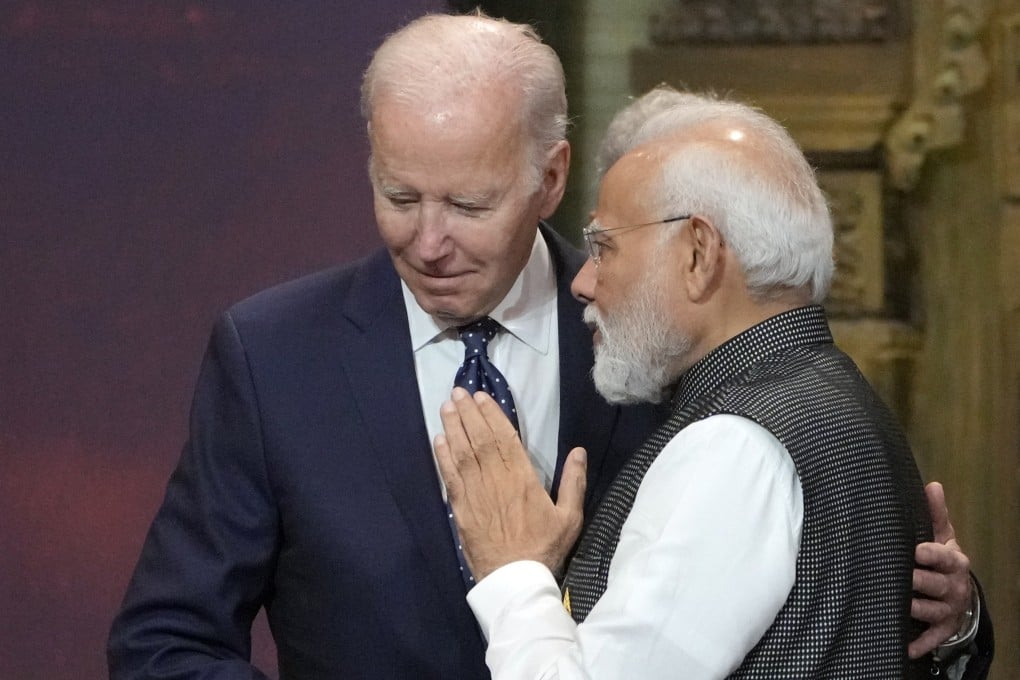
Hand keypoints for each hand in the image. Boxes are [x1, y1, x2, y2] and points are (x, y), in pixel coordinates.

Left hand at [434, 388, 586, 580]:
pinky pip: (450, 476)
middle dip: (468, 413)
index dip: (492, 415)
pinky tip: (439, 440)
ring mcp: (476, 493)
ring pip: (462, 453)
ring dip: (453, 427)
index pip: (505, 438)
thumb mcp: (570, 517)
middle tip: (458, 392)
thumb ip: (574, 482)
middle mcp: (496, 479)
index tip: (481, 397)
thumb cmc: (544, 548)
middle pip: (479, 439)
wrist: (515, 579)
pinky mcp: (461, 508)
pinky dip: (443, 456)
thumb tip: (578, 450)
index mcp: (523, 478)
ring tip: (447, 406)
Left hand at [909, 481, 973, 657]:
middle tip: (900, 578)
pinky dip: (921, 643)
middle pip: (936, 585)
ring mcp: (949, 608)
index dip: (929, 554)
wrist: (956, 586)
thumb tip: (932, 485)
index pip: (943, 556)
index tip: (914, 550)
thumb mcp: (940, 533)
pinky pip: (933, 637)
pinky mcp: (943, 627)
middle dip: (918, 581)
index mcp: (953, 560)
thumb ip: (934, 512)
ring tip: (897, 605)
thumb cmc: (940, 555)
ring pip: (931, 610)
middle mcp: (954, 586)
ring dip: (914, 609)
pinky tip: (906, 647)